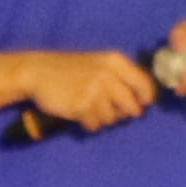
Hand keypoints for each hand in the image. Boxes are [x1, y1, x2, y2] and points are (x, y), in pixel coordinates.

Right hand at [19, 49, 159, 131]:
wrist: (39, 72)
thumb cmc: (70, 69)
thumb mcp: (98, 63)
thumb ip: (121, 76)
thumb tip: (142, 100)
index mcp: (114, 61)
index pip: (143, 83)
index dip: (146, 97)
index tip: (143, 103)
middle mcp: (107, 75)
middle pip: (131, 105)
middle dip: (125, 113)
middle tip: (115, 112)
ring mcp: (93, 91)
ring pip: (112, 118)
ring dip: (103, 118)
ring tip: (91, 109)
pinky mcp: (80, 106)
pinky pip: (95, 125)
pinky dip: (90, 124)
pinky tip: (82, 115)